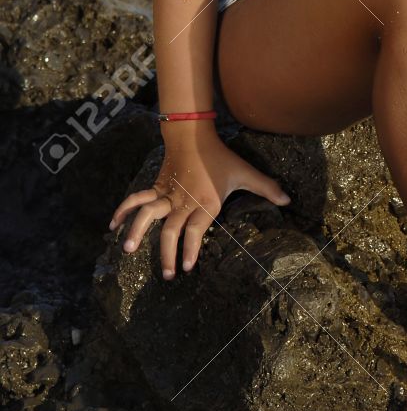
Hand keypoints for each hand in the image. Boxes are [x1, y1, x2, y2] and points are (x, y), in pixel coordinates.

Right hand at [107, 128, 290, 279]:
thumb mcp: (245, 173)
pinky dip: (123, 211)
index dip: (191, 248)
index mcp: (205, 202)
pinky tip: (113, 225)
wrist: (193, 136)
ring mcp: (167, 196)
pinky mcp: (156, 190)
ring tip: (128, 250)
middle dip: (168, 253)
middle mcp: (183, 202)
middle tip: (168, 274)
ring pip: (148, 214)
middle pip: (171, 230)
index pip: (196, 229)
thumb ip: (266, 188)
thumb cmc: (220, 158)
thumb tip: (288, 200)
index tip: (188, 266)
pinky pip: (137, 200)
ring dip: (137, 231)